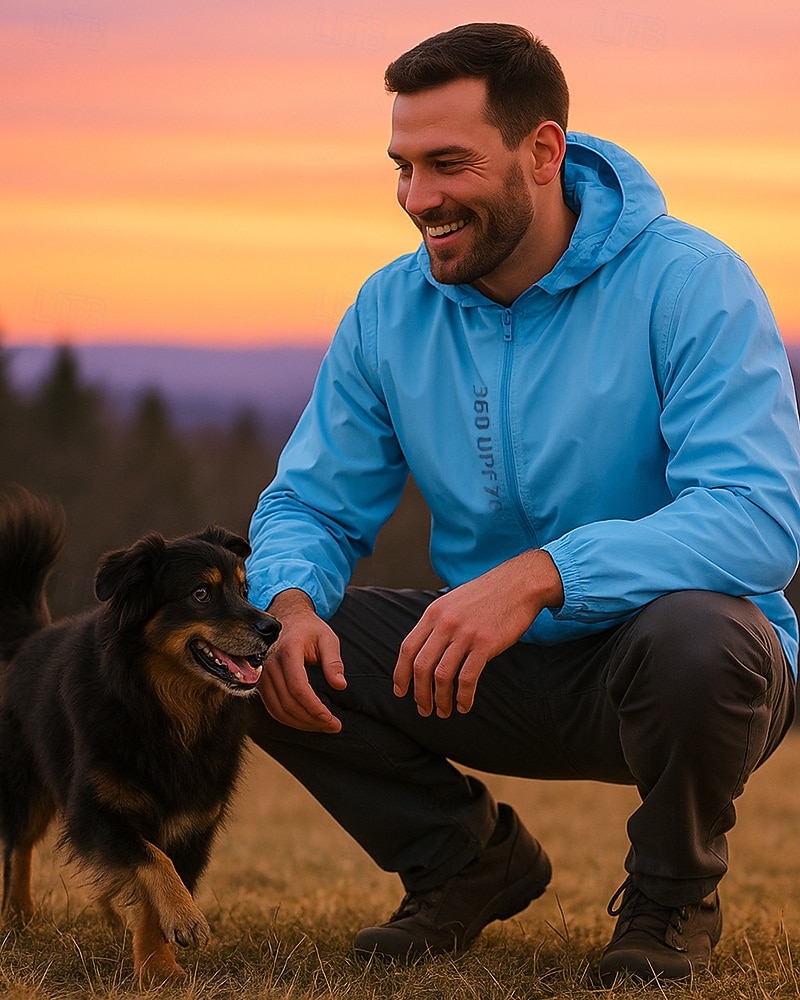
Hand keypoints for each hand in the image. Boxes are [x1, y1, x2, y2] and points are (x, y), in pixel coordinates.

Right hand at [257, 590, 345, 732]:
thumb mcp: (327, 639)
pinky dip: (288, 719)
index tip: (331, 719)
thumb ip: (333, 662)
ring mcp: (262, 675)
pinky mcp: (261, 683)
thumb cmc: (309, 628)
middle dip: (312, 720)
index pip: (298, 688)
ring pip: (278, 710)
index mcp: (288, 651)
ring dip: (300, 724)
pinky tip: (305, 721)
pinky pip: (272, 707)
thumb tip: (340, 685)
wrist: (287, 617)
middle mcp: (270, 664)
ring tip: (321, 726)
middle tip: (332, 726)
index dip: (315, 709)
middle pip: (288, 703)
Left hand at [393, 550, 562, 717]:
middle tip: (424, 709)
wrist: (520, 583)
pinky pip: (468, 678)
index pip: (407, 648)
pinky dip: (463, 696)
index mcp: (434, 613)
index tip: (401, 691)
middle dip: (419, 693)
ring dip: (440, 699)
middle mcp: (445, 623)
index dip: (400, 673)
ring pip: (442, 676)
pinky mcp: (486, 644)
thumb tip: (426, 649)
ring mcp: (465, 633)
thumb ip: (438, 622)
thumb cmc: (489, 594)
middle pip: (421, 666)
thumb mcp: (454, 601)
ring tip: (443, 711)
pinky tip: (464, 705)